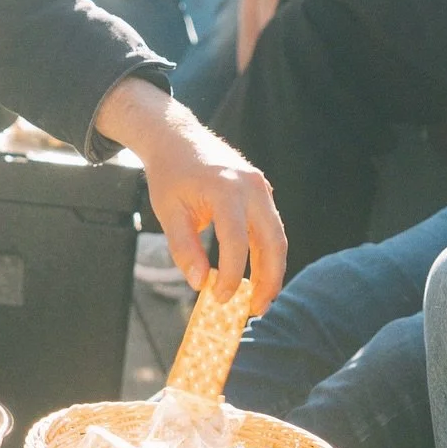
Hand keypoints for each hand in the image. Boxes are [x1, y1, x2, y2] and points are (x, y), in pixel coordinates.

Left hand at [95, 76, 284, 312]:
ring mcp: (260, 186)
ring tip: (260, 298)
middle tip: (256, 309)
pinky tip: (257, 273)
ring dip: (272, 269)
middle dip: (269, 280)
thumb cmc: (170, 175)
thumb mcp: (168, 212)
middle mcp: (251, 187)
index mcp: (225, 190)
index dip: (232, 276)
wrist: (176, 138)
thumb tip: (200, 284)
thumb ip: (184, 248)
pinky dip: (266, 251)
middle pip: (272, 242)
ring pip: (277, 236)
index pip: (236, 242)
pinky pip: (270, 225)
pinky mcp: (262, 189)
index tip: (221, 299)